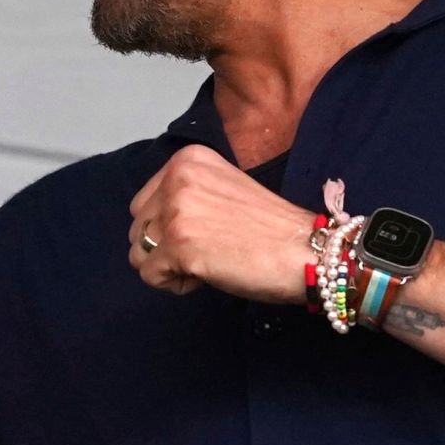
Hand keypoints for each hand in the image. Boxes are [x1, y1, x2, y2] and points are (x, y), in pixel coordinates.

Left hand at [127, 145, 314, 302]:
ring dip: (168, 267)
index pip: (145, 202)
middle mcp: (177, 179)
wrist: (307, 251)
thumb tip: (150, 227)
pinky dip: (175, 284)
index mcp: (187, 160)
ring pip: (138, 253)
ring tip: (206, 263)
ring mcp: (176, 212)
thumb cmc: (271, 228)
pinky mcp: (179, 246)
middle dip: (163, 247)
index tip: (206, 232)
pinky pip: (150, 276)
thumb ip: (186, 196)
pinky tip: (206, 276)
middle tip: (205, 251)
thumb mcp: (222, 190)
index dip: (169, 227)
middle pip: (137, 228)